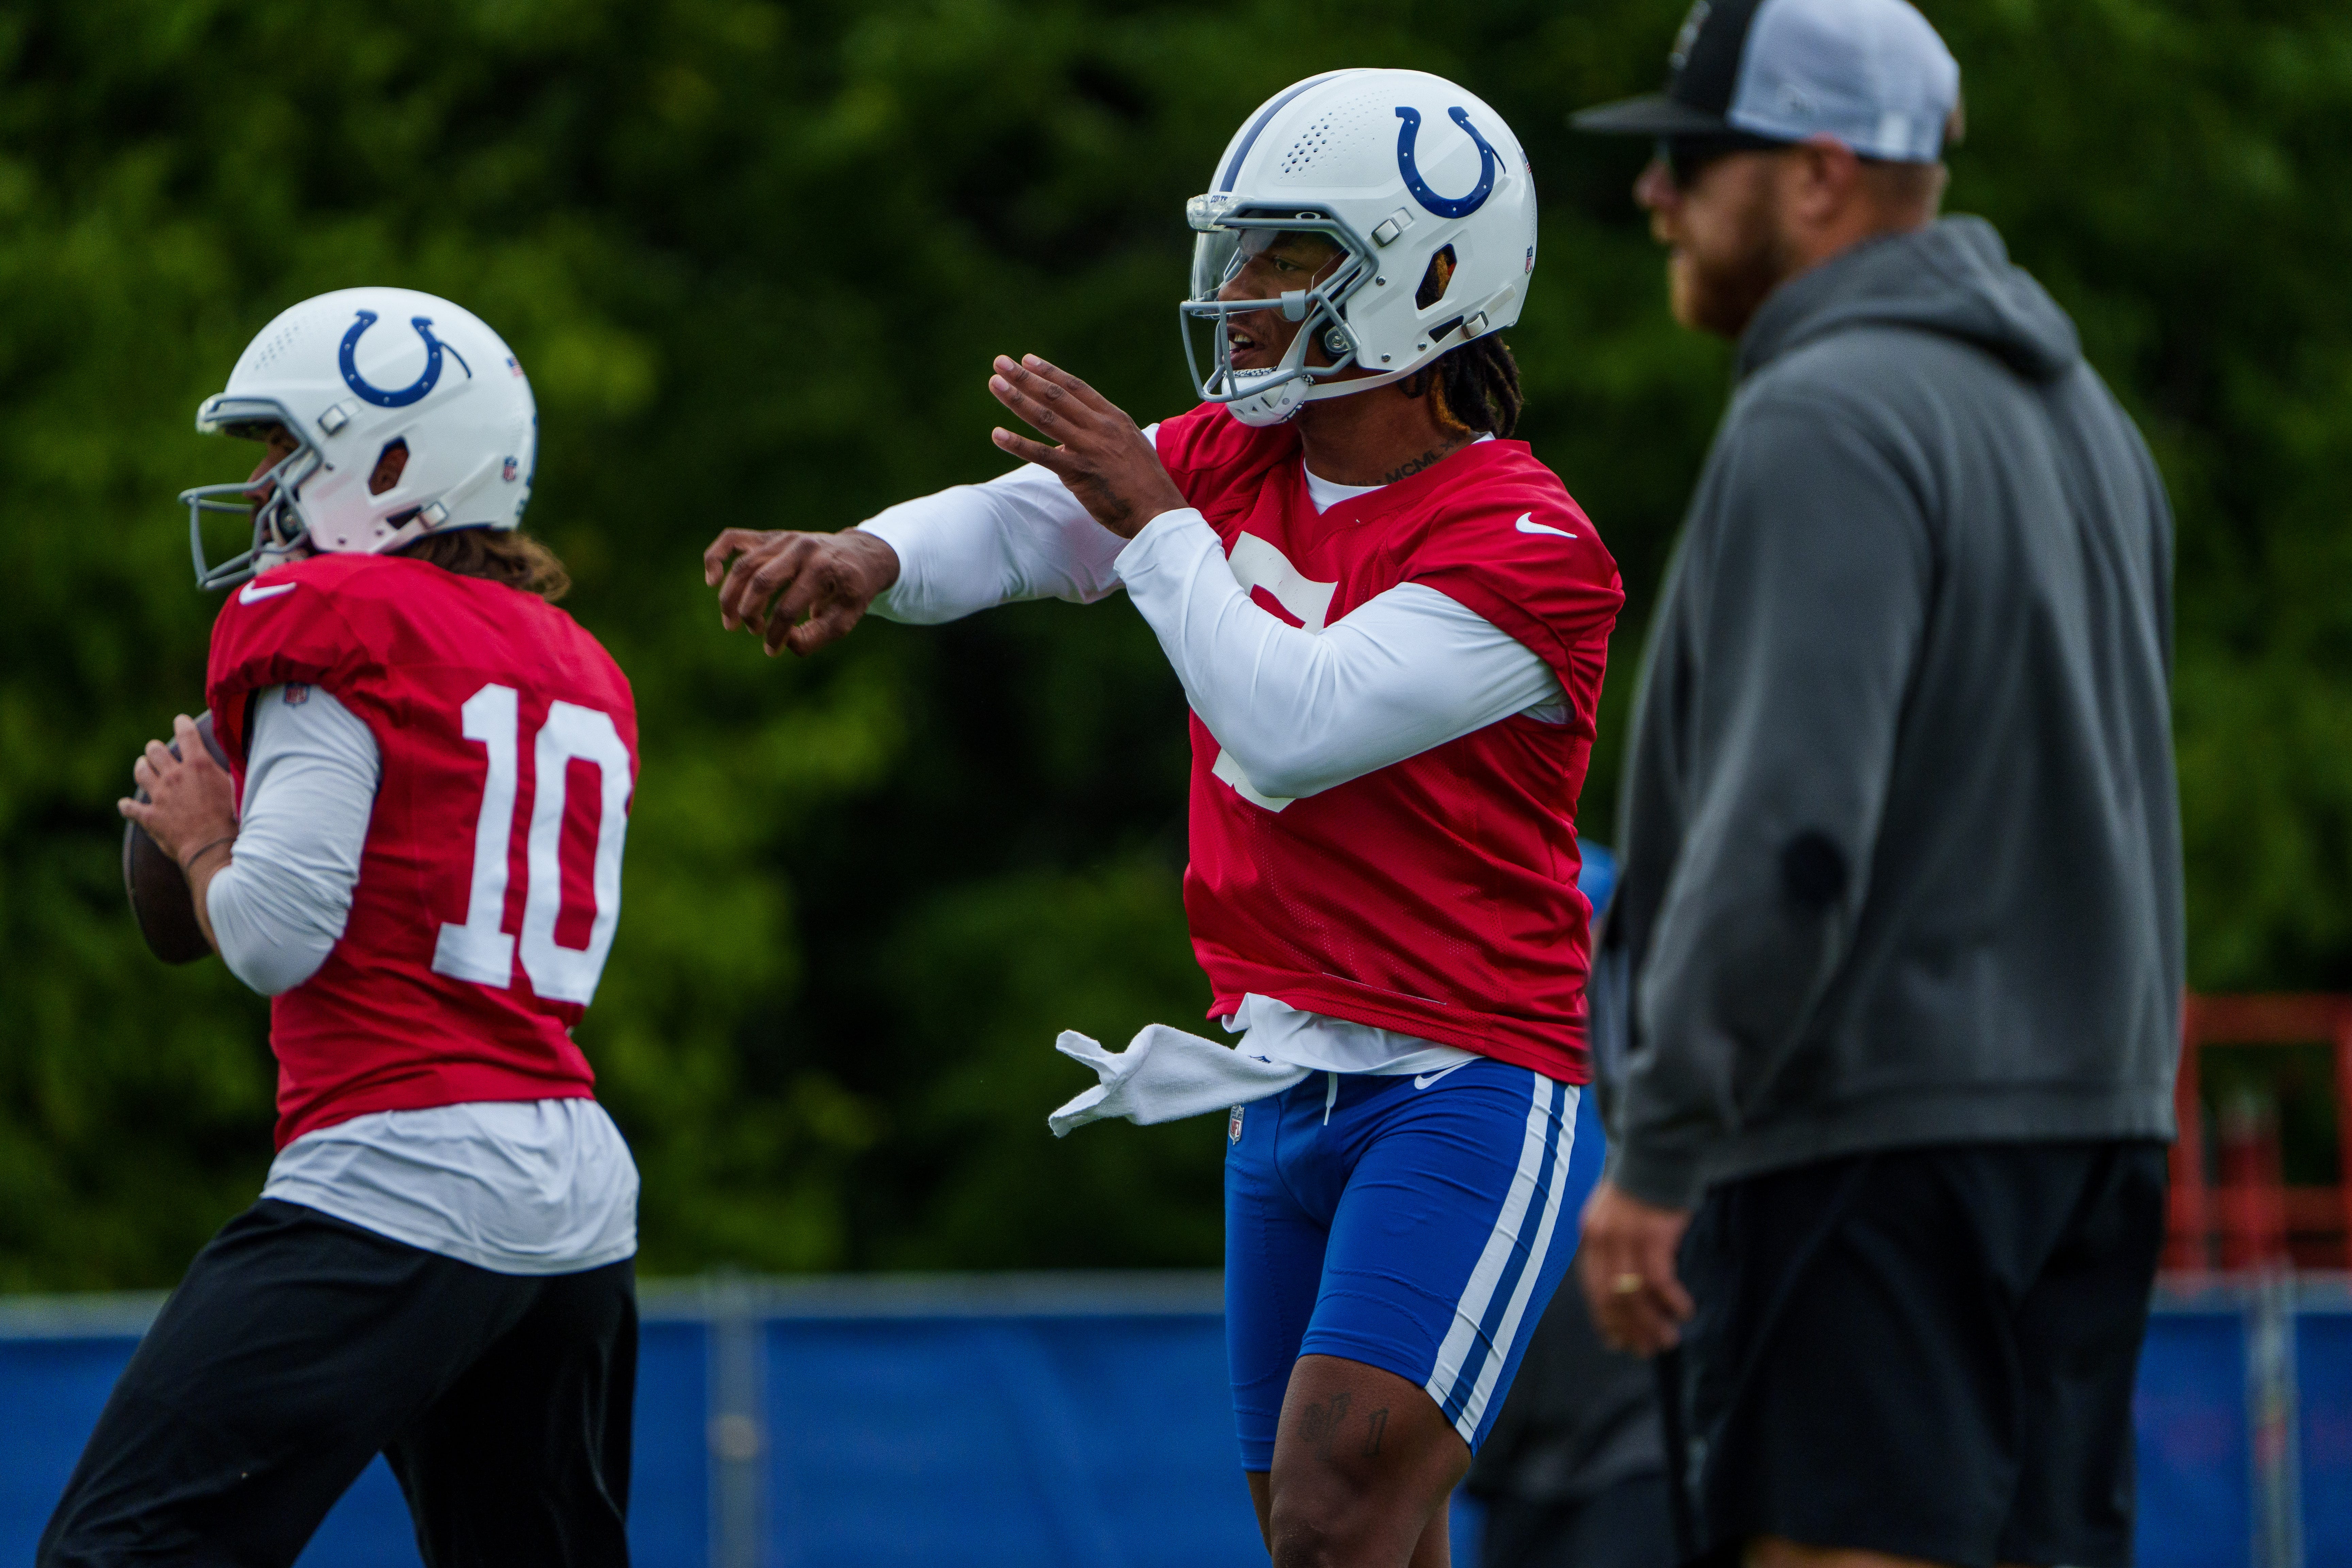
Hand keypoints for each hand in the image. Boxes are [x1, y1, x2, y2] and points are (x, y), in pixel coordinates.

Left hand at [118, 714, 237, 871]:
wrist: (213, 848)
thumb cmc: (231, 820)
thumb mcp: (236, 790)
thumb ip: (227, 773)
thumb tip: (232, 763)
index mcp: (198, 765)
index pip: (186, 733)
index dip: (182, 723)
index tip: (180, 721)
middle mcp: (175, 776)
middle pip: (155, 750)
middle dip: (156, 749)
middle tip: (159, 752)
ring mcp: (159, 796)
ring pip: (141, 772)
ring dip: (142, 768)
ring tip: (144, 767)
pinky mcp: (149, 817)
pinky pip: (130, 808)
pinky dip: (127, 806)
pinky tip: (126, 805)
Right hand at [702, 527, 900, 656]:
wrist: (862, 555)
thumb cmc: (851, 591)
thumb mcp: (845, 619)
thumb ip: (816, 637)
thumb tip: (783, 640)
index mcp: (824, 569)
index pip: (788, 607)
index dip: (775, 634)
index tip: (773, 650)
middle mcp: (802, 549)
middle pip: (761, 581)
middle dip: (750, 613)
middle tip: (753, 631)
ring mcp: (783, 539)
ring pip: (744, 564)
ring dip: (731, 596)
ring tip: (731, 622)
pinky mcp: (770, 537)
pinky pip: (733, 539)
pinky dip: (716, 557)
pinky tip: (711, 580)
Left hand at [987, 355, 1188, 539]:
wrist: (1160, 512)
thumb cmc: (1145, 484)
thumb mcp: (1128, 448)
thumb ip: (1099, 439)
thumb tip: (1066, 443)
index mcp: (1114, 419)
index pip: (1076, 388)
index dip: (1050, 372)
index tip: (1028, 360)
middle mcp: (1100, 427)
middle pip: (1056, 396)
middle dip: (1025, 377)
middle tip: (1000, 363)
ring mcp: (1089, 448)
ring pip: (1046, 418)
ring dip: (1017, 399)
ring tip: (995, 384)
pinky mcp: (1080, 473)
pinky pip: (1043, 455)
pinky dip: (1018, 444)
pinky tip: (998, 435)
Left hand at [1578, 1179, 1695, 1356]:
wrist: (1658, 1152)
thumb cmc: (1642, 1188)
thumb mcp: (1614, 1216)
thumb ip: (1612, 1248)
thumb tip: (1620, 1290)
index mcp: (1590, 1235)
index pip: (1592, 1288)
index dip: (1605, 1319)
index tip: (1618, 1342)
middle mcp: (1602, 1239)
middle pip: (1611, 1297)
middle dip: (1630, 1329)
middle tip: (1647, 1350)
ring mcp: (1626, 1237)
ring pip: (1634, 1295)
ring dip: (1652, 1323)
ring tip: (1669, 1340)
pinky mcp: (1653, 1235)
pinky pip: (1660, 1280)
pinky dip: (1672, 1300)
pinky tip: (1684, 1310)